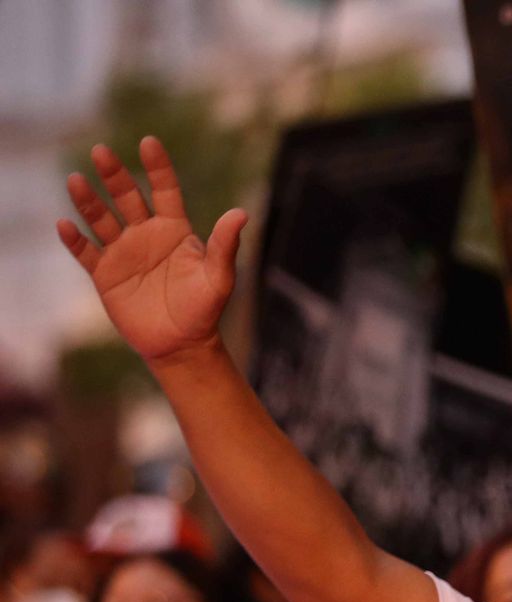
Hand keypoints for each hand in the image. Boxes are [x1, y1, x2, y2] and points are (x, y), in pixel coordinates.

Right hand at [57, 137, 246, 362]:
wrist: (182, 344)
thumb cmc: (204, 309)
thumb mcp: (219, 277)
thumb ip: (225, 245)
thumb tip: (241, 213)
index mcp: (174, 230)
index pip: (165, 190)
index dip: (158, 168)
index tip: (148, 142)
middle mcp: (146, 234)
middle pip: (127, 197)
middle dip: (115, 175)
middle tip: (101, 151)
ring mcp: (123, 252)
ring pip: (102, 219)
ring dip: (88, 200)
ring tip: (76, 180)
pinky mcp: (105, 274)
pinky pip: (86, 252)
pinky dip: (75, 239)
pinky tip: (65, 225)